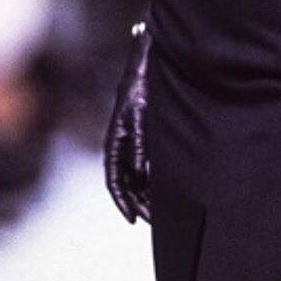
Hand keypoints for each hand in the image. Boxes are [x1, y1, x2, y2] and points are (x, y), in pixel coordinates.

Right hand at [104, 20, 152, 223]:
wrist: (152, 59)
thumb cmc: (146, 80)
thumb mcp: (142, 112)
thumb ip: (140, 142)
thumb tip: (139, 173)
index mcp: (116, 135)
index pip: (113, 176)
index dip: (122, 200)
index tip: (132, 219)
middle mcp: (122, 140)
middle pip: (125, 180)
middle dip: (137, 203)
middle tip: (152, 222)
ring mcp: (134, 138)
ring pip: (136, 175)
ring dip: (146, 194)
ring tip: (161, 214)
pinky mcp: (146, 134)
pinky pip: (146, 165)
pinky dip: (154, 180)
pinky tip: (166, 191)